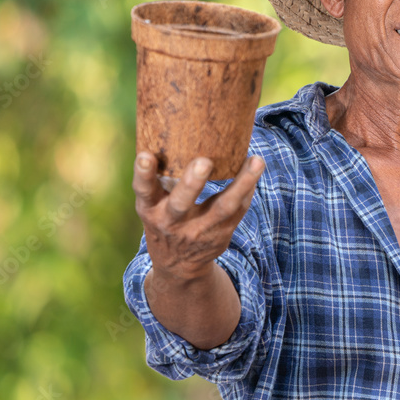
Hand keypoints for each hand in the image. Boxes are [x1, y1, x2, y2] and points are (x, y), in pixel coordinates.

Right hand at [133, 152, 265, 283]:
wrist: (177, 265)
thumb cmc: (165, 219)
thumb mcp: (154, 205)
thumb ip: (161, 180)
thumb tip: (181, 133)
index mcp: (151, 209)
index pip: (144, 191)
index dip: (142, 174)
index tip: (145, 155)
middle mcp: (172, 222)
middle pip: (181, 204)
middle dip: (192, 183)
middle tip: (204, 161)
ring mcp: (198, 231)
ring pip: (222, 208)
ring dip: (241, 183)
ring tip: (256, 161)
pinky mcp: (220, 235)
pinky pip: (238, 210)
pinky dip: (247, 189)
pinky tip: (255, 169)